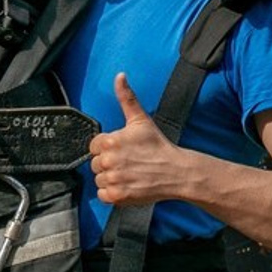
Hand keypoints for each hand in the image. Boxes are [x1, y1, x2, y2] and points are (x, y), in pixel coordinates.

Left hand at [88, 75, 185, 205]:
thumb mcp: (140, 119)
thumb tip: (120, 75)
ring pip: (99, 180)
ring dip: (110, 179)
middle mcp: (109, 160)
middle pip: (95, 164)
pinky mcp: (118, 195)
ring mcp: (114, 178)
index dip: (106, 149)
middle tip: (128, 163)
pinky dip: (112, 194)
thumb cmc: (158, 146)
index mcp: (109, 140)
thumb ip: (126, 97)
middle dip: (109, 164)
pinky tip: (127, 186)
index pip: (93, 147)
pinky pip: (102, 195)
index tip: (122, 150)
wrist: (178, 172)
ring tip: (130, 174)